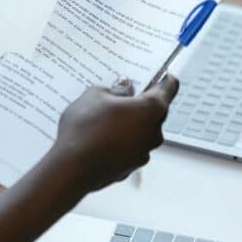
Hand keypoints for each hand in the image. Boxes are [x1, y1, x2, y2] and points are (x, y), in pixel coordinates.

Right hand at [49, 76, 178, 195]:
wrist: (72, 168)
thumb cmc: (86, 129)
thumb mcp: (95, 95)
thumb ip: (114, 89)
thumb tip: (123, 89)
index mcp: (151, 109)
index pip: (169, 87)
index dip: (163, 77)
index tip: (156, 73)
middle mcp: (153, 132)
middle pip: (154, 110)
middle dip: (138, 101)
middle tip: (118, 93)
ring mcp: (143, 153)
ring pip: (140, 130)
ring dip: (127, 122)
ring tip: (101, 116)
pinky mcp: (130, 167)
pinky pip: (128, 146)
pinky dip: (119, 139)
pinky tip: (98, 135)